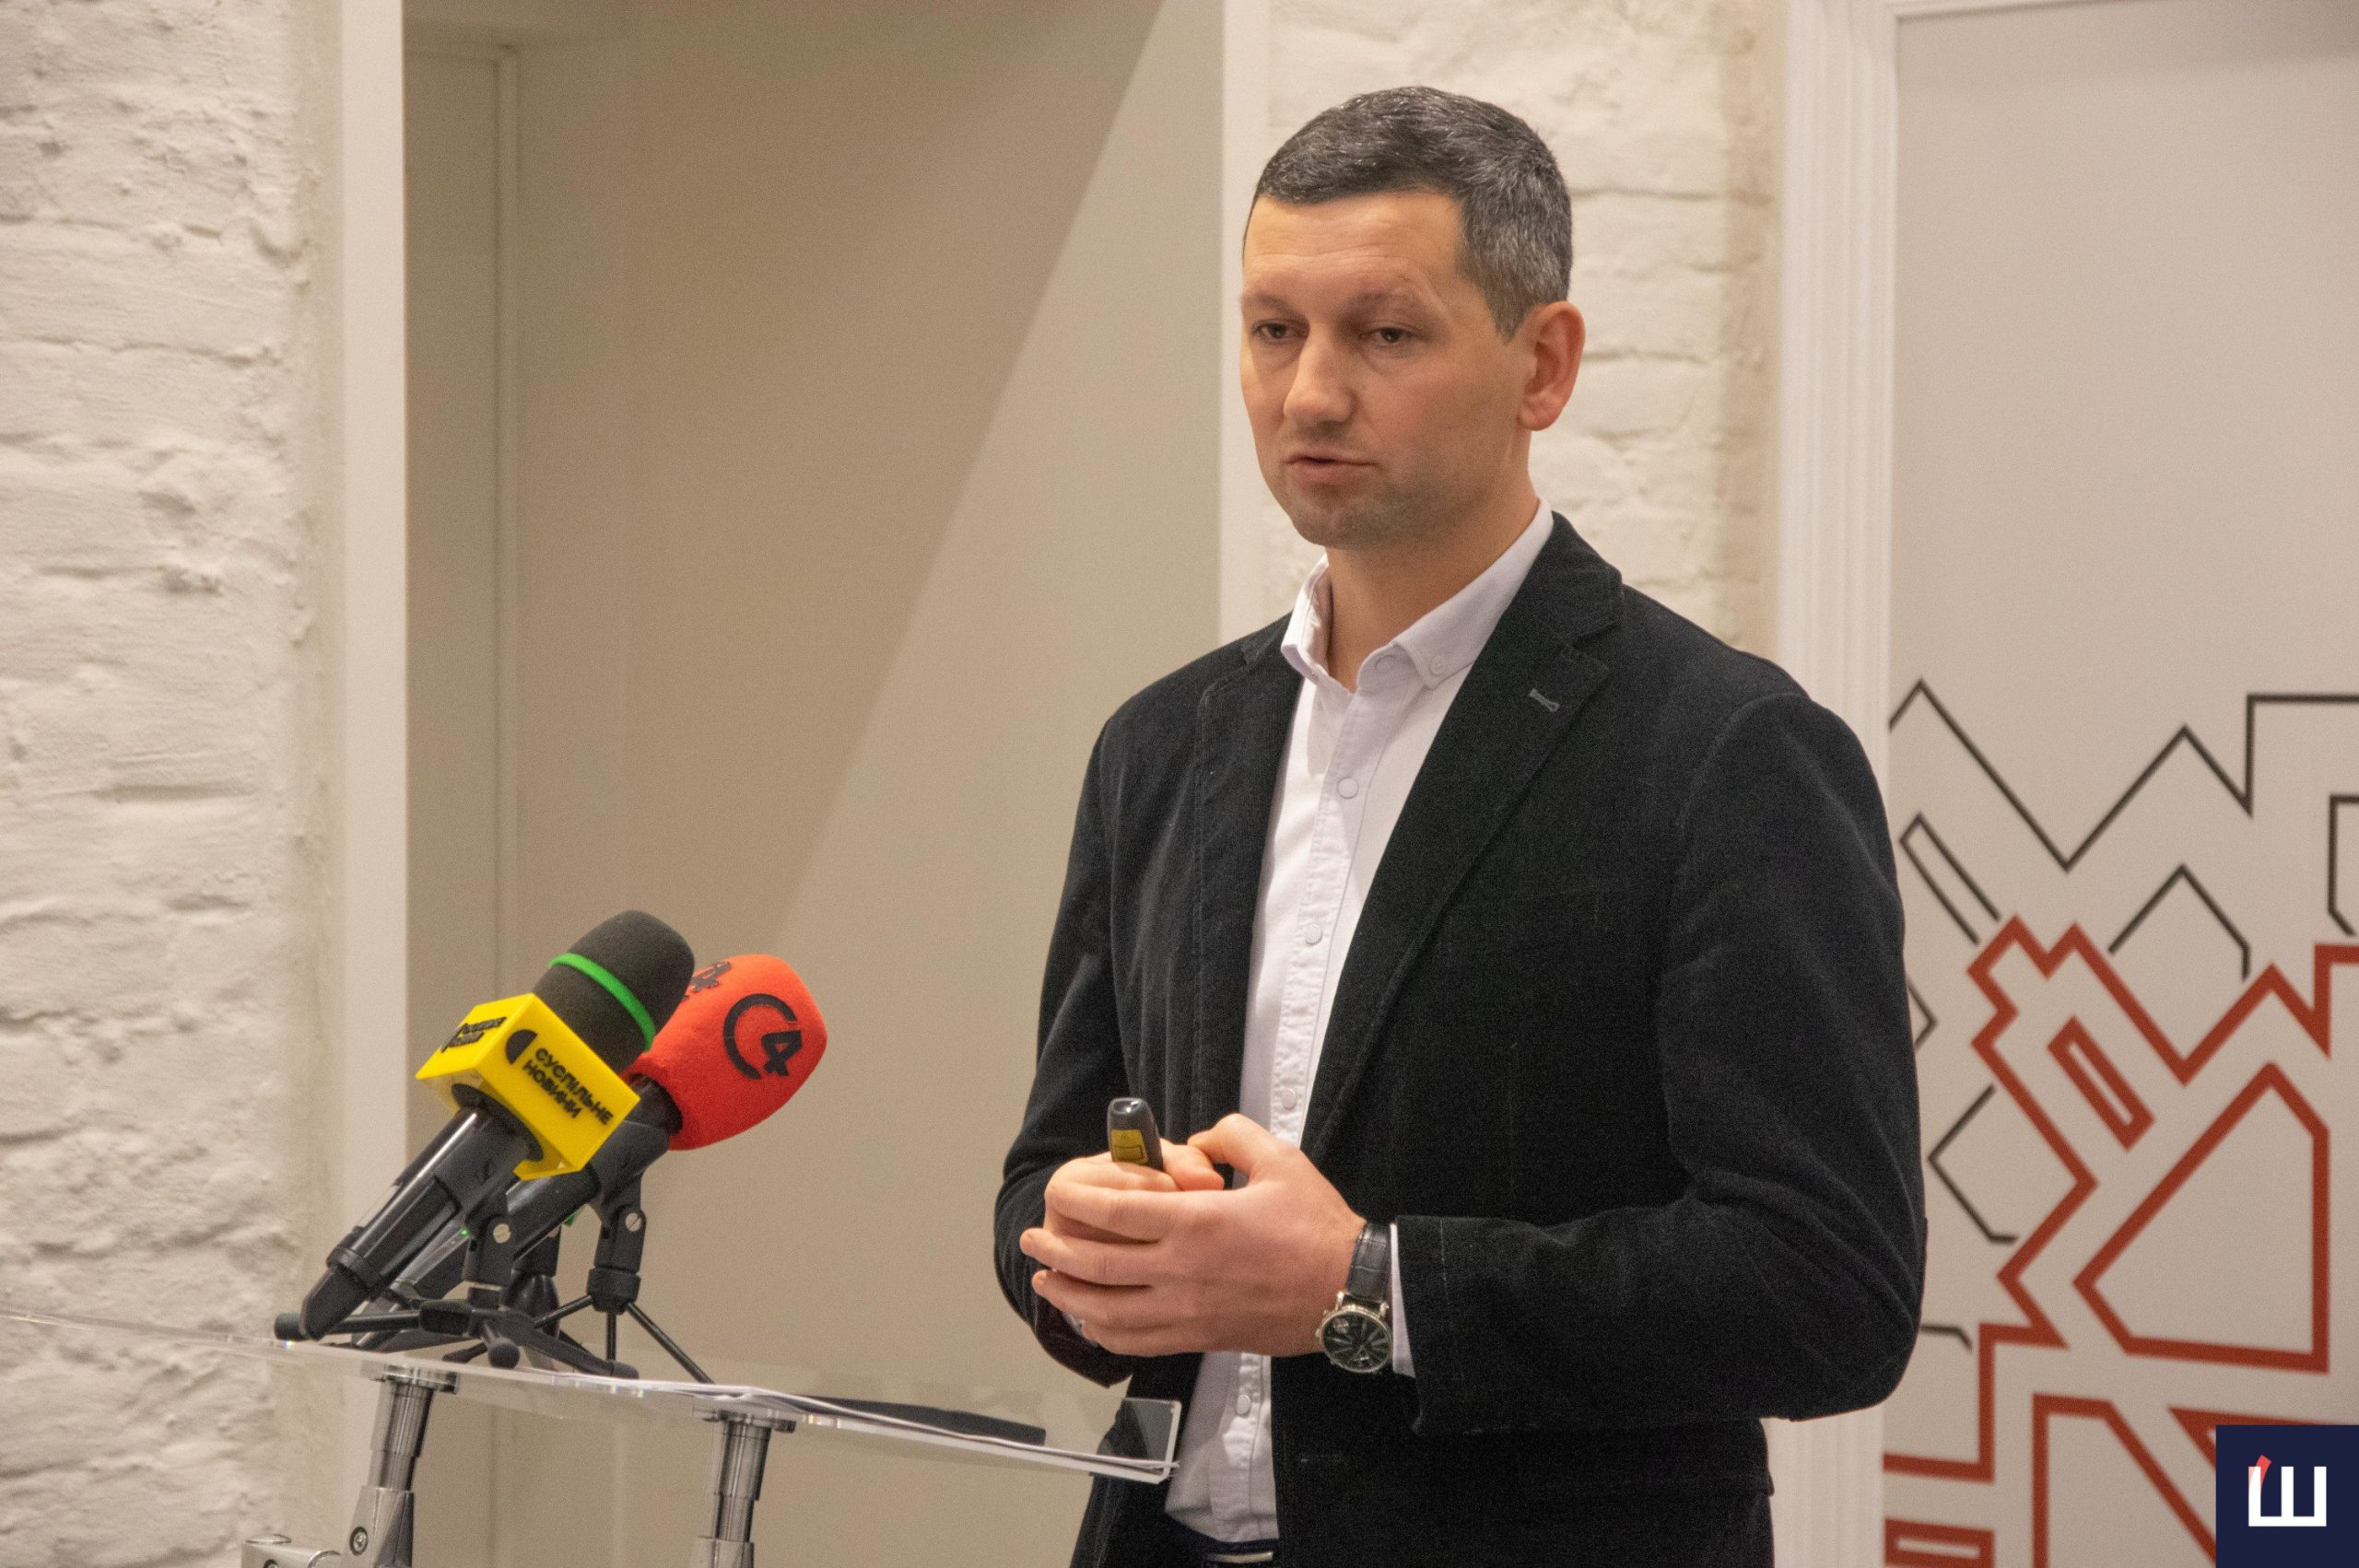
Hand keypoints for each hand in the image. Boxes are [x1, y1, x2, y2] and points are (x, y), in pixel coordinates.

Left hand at [1021, 1113, 1363, 1358]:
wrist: (1349, 1291)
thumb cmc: (1317, 1226)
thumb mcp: (1279, 1160)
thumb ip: (1231, 1136)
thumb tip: (1199, 1140)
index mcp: (1197, 1222)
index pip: (1116, 1212)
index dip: (1078, 1202)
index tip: (1056, 1195)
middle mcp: (1182, 1270)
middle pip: (1099, 1263)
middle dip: (1057, 1249)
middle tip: (1032, 1239)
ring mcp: (1187, 1310)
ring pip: (1108, 1309)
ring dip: (1069, 1293)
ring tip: (1046, 1279)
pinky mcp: (1199, 1337)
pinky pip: (1137, 1342)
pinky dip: (1104, 1332)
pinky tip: (1091, 1319)